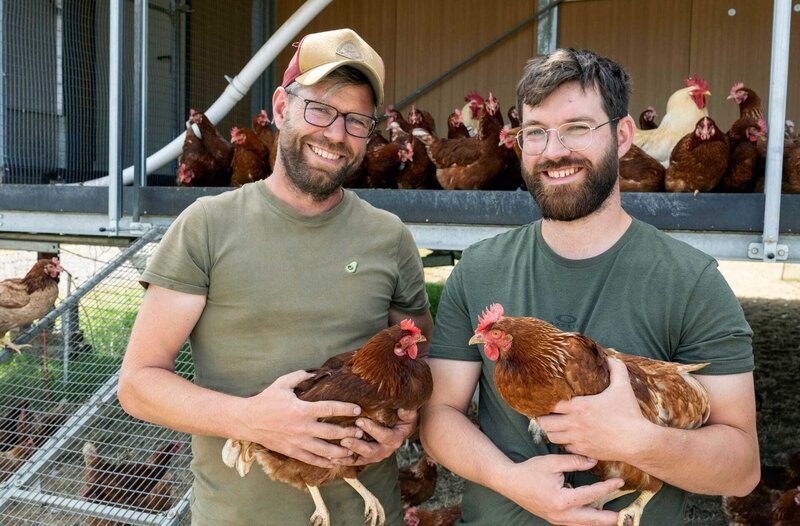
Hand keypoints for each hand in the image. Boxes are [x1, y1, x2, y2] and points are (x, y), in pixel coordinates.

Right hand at [241, 370, 364, 467]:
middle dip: (349, 433)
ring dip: (341, 451)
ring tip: (353, 450)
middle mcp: (302, 427)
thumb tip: (317, 372)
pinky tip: (335, 461)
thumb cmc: (266, 400)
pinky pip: (312, 459)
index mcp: (301, 409)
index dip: (346, 409)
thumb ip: (301, 376)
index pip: (330, 409)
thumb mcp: (282, 383)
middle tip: (361, 431)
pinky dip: (325, 462)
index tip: (357, 409)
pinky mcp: (292, 452)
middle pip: (332, 432)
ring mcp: (297, 442)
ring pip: (325, 450)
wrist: (248, 421)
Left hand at [335, 408, 416, 465]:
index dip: (372, 430)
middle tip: (344, 439)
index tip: (359, 421)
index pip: (384, 436)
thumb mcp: (408, 415)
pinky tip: (332, 459)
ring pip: (361, 457)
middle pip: (371, 450)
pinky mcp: (366, 458)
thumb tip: (404, 407)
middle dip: (357, 445)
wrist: (400, 428)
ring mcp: (375, 455)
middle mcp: (386, 450)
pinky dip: (344, 461)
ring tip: (337, 449)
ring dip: (349, 454)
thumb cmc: (402, 418)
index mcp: (395, 439)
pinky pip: (355, 461)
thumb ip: (407, 412)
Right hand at [501, 454, 621, 525]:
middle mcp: (560, 514)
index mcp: (561, 500)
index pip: (590, 495)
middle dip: (609, 518)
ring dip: (599, 522)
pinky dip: (587, 521)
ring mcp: (557, 519)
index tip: (619, 482)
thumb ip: (574, 462)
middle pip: (591, 519)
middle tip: (625, 516)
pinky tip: (595, 518)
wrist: (510, 482)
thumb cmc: (530, 471)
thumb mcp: (552, 463)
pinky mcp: (554, 519)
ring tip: (614, 519)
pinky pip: (575, 523)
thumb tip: (593, 462)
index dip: (606, 488)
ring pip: (583, 524)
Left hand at [538, 358, 650, 460]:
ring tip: (557, 426)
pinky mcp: (584, 451)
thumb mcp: (623, 387)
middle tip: (548, 414)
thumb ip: (617, 369)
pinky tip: (571, 437)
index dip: (546, 402)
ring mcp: (578, 439)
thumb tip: (611, 358)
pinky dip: (565, 443)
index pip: (550, 404)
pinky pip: (565, 448)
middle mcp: (574, 423)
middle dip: (543, 418)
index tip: (547, 399)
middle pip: (544, 423)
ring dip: (552, 431)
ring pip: (552, 437)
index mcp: (579, 406)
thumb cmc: (630, 414)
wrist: (638, 442)